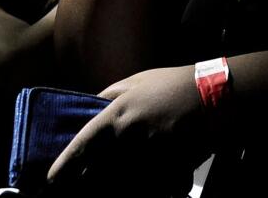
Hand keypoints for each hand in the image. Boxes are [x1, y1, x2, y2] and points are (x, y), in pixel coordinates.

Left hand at [47, 65, 208, 193]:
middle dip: (85, 182)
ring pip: (120, 184)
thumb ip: (109, 97)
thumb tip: (87, 111)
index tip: (51, 181)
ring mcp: (151, 155)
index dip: (63, 167)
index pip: (80, 147)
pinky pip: (150, 189)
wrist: (217, 95)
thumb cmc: (174, 84)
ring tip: (113, 184)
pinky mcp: (170, 168)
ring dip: (113, 188)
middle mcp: (129, 137)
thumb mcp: (137, 81)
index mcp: (117, 114)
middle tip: (78, 187)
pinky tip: (145, 187)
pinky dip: (144, 191)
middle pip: (96, 172)